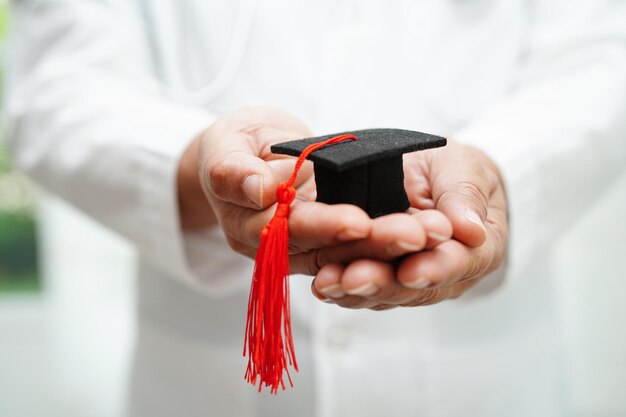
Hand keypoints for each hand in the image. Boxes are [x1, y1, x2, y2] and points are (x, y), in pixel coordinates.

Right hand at [178, 106, 452, 271]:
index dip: (323, 226)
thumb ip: (233, 169)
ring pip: (349, 253)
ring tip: (430, 233)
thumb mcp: (224, 145)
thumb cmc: (233, 144)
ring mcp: (306, 246)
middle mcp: (278, 246)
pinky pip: (359, 245)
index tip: (359, 220)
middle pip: (327, 250)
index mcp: (247, 225)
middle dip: (372, 243)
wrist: (248, 151)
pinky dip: (390, 241)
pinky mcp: (329, 238)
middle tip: (416, 233)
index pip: (287, 230)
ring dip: (390, 246)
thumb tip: (260, 190)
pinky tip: (425, 232)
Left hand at [310, 140, 508, 309]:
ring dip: (355, 289)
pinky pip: (359, 287)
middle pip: (415, 287)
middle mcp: (443, 273)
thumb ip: (465, 196)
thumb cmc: (452, 170)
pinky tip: (322, 282)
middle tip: (357, 278)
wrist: (430, 174)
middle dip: (384, 283)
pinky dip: (339, 285)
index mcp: (476, 249)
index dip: (436, 269)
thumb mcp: (465, 167)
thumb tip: (471, 230)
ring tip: (330, 282)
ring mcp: (408, 279)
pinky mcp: (379, 275)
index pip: (460, 264)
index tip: (412, 271)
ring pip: (384, 292)